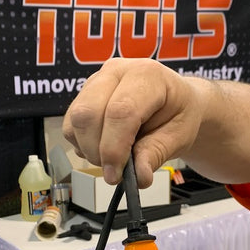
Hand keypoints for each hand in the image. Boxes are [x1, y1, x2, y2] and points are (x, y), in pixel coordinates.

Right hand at [63, 57, 249, 188]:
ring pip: (75, 120)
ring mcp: (96, 80)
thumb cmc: (178, 114)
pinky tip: (103, 147)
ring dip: (89, 150)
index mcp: (147, 75)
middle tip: (115, 173)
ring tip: (113, 159)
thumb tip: (138, 178)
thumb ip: (157, 154)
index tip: (116, 176)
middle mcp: (116, 70)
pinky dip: (82, 145)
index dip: (114, 148)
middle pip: (88, 113)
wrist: (174, 101)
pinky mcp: (83, 94)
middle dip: (97, 151)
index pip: (121, 111)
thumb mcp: (179, 135)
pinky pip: (70, 125)